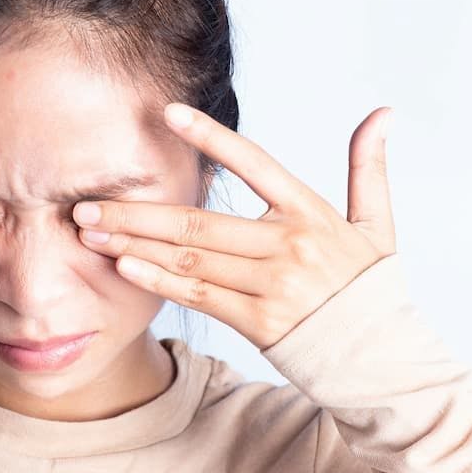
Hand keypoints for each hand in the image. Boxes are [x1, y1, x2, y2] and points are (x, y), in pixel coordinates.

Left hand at [71, 102, 396, 350]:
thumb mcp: (377, 225)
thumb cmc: (371, 289)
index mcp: (311, 212)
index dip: (209, 137)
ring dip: (134, 245)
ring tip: (90, 233)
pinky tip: (124, 266)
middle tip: (86, 203)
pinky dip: (158, 281)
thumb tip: (382, 113)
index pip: (253, 163)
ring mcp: (272, 285)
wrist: (385, 359)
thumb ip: (369, 167)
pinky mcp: (259, 322)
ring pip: (190, 259)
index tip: (166, 114)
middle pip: (198, 222)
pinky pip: (199, 297)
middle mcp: (288, 245)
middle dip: (135, 212)